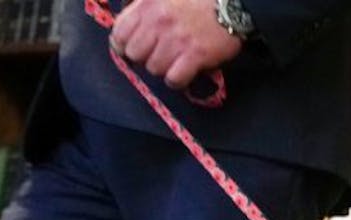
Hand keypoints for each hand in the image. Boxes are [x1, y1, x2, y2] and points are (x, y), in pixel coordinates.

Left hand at [112, 0, 242, 89]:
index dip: (122, 46)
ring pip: (154, 68)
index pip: (119, 33)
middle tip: (156, 55)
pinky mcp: (196, 55)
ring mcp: (177, 40)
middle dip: (143, 57)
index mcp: (147, 6)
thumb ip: (140, 3)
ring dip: (163, 69)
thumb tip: (126, 17)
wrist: (232, 6)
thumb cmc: (197, 0)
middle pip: (135, 54)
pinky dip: (177, 81)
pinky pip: (174, 79)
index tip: (130, 49)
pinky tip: (182, 74)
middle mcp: (158, 22)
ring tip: (173, 62)